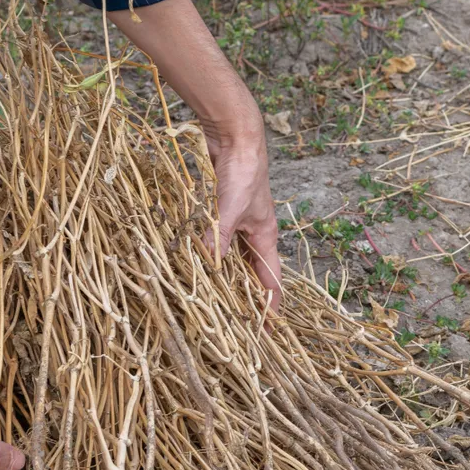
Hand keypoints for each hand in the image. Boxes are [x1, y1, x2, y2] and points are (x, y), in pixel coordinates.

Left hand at [204, 121, 282, 311]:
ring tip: (216, 303)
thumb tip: (207, 264)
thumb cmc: (243, 172)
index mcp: (265, 237)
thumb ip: (219, 236)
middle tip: (237, 324)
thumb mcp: (230, 209)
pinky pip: (216, 244)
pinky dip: (209, 257)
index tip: (267, 332)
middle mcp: (253, 235)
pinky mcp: (221, 215)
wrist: (236, 137)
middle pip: (251, 275)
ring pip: (232, 261)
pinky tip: (197, 267)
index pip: (271, 281)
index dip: (270, 307)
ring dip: (225, 279)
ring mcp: (237, 225)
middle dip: (246, 299)